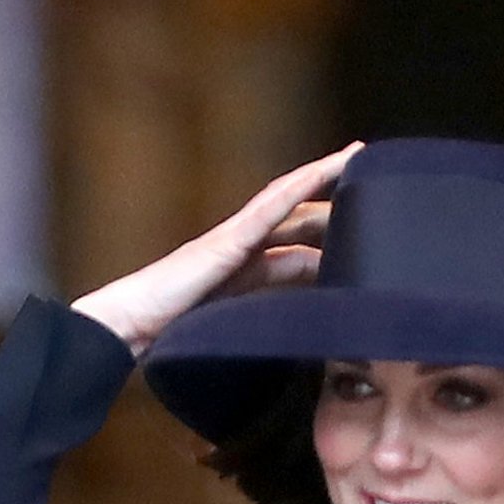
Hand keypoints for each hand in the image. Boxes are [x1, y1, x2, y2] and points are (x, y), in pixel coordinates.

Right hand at [71, 142, 362, 355]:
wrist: (126, 328)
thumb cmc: (167, 340)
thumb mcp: (226, 336)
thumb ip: (255, 331)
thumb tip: (291, 345)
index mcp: (241, 273)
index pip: (294, 250)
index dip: (327, 240)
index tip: (364, 238)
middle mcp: (240, 249)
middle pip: (296, 217)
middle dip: (333, 201)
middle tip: (377, 187)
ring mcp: (231, 240)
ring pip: (285, 199)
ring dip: (320, 176)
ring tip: (356, 158)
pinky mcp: (224, 241)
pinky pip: (267, 207)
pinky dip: (295, 187)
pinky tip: (322, 172)